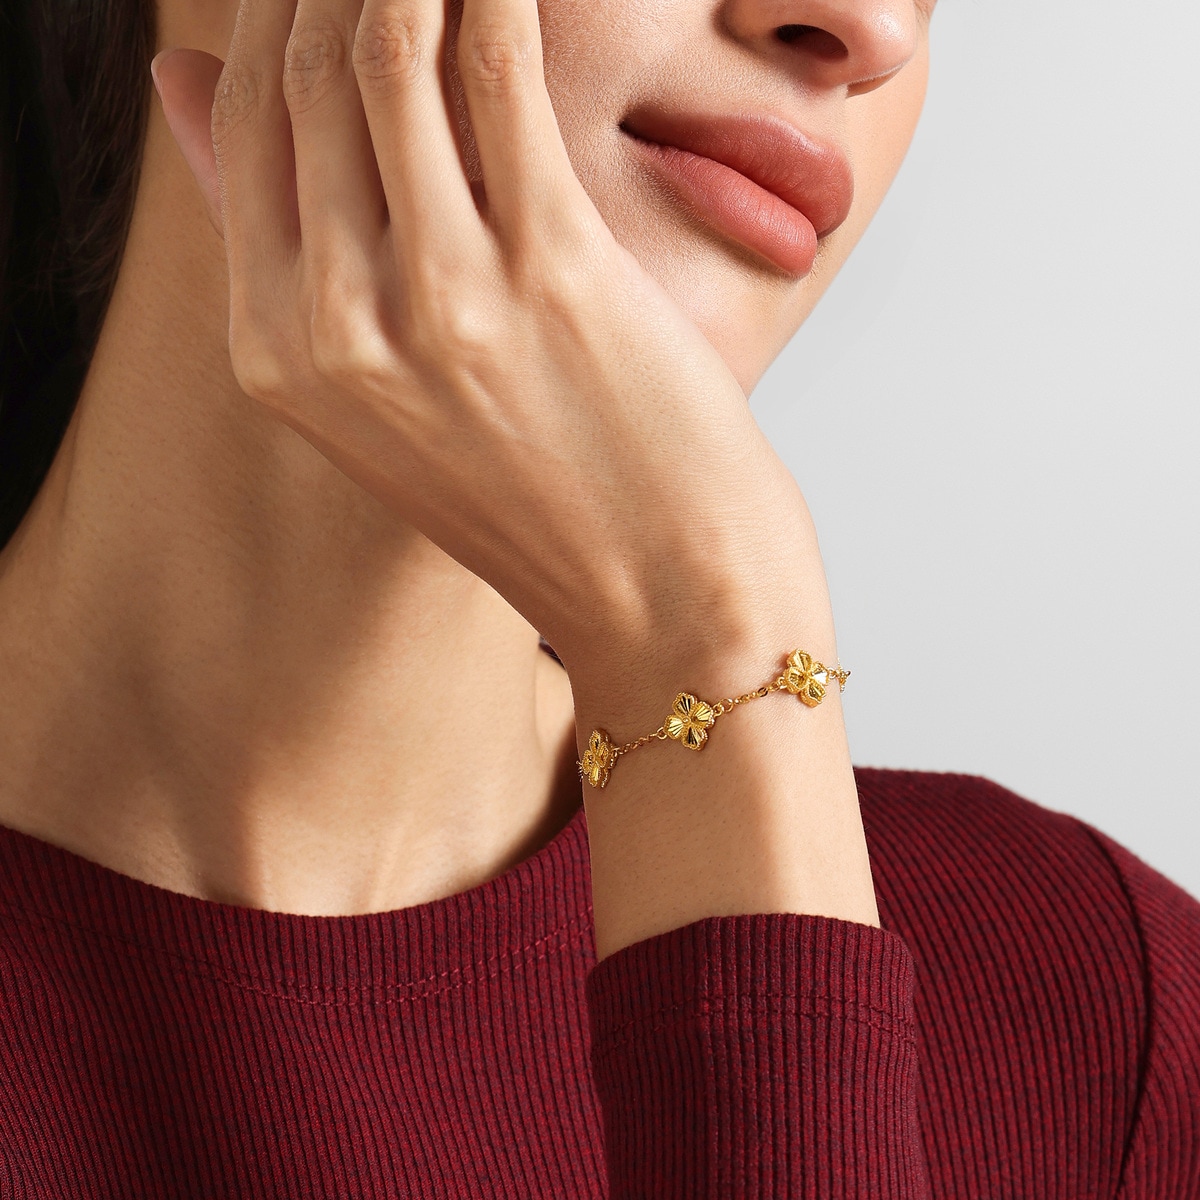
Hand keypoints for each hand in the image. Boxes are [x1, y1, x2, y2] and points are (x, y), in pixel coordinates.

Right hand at [152, 0, 832, 717]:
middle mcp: (338, 326)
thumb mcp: (385, 404)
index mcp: (281, 356)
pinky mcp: (549, 269)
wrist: (660, 592)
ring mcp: (439, 299)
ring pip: (388, 53)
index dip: (281, 17)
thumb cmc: (541, 498)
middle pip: (306, 77)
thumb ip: (289, 252)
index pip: (245, 126)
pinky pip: (498, 75)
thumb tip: (185, 82)